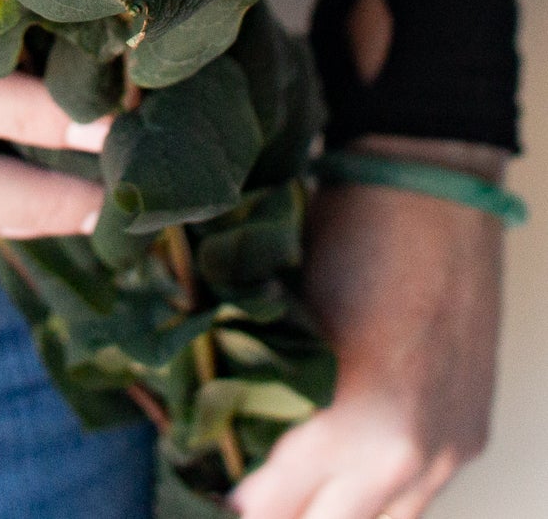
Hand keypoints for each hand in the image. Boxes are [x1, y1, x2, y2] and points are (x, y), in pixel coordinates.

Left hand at [230, 138, 506, 518]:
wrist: (433, 191)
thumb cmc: (344, 233)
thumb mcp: (285, 310)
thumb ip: (261, 380)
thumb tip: (223, 419)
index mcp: (353, 421)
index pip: (276, 503)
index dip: (236, 500)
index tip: (207, 488)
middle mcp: (408, 454)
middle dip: (282, 515)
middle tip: (240, 496)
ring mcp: (448, 450)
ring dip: (332, 513)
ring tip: (288, 490)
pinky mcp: (469, 435)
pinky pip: (418, 496)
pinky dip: (375, 494)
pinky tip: (339, 475)